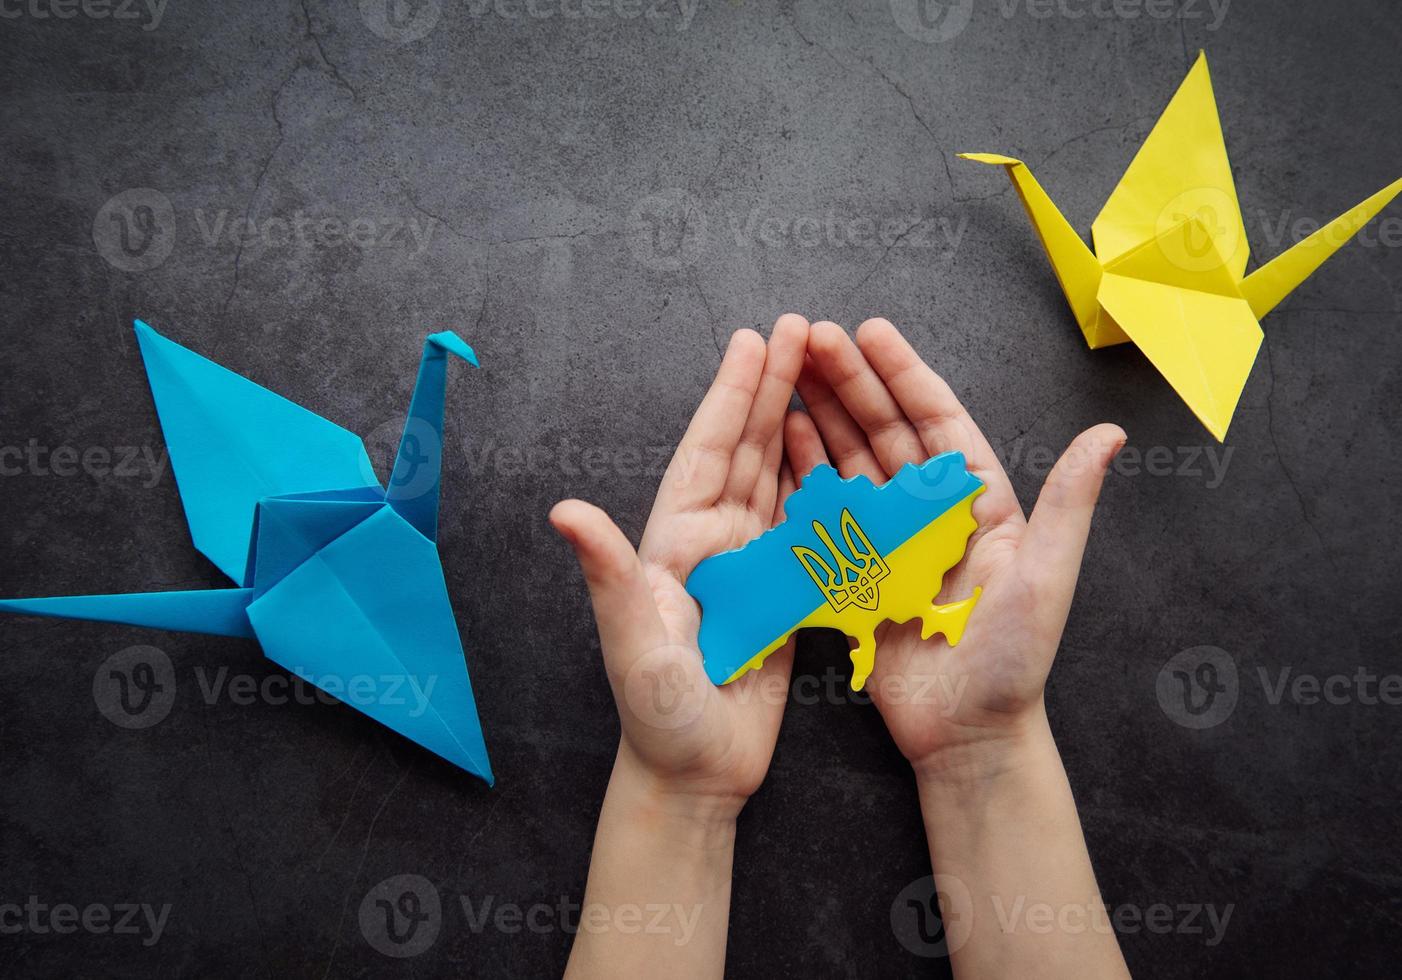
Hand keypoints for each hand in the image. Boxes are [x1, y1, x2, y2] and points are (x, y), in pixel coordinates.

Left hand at [551, 314, 808, 820]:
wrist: (694, 772)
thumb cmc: (656, 713)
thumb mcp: (631, 642)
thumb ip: (608, 574)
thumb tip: (564, 510)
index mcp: (674, 543)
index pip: (706, 453)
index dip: (730, 395)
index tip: (755, 341)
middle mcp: (711, 543)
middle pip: (746, 450)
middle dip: (773, 388)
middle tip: (804, 329)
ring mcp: (747, 565)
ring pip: (775, 477)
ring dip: (797, 423)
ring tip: (825, 370)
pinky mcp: (778, 593)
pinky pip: (802, 524)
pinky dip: (820, 483)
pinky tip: (839, 451)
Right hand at [784, 318, 1124, 778]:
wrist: (966, 733)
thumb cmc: (1014, 660)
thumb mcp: (1046, 575)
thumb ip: (1069, 503)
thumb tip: (1111, 432)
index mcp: (976, 503)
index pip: (936, 422)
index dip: (902, 374)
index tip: (868, 331)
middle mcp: (928, 513)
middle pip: (882, 432)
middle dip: (847, 382)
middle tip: (808, 336)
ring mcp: (886, 541)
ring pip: (847, 463)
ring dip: (818, 417)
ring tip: (784, 373)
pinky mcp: (851, 573)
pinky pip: (821, 515)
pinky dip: (799, 476)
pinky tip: (776, 441)